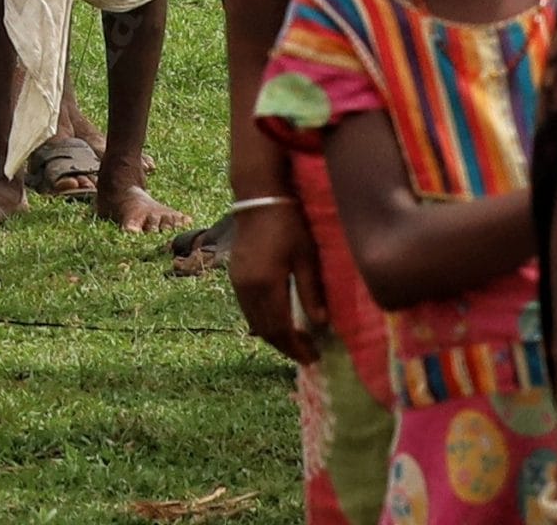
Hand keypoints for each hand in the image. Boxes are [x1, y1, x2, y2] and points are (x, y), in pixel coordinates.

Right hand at [228, 194, 325, 363]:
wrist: (259, 198)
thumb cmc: (289, 222)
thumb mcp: (306, 255)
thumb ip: (311, 290)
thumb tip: (321, 323)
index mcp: (266, 285)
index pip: (281, 328)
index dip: (297, 347)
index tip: (313, 359)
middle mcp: (247, 290)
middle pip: (266, 331)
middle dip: (286, 347)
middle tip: (307, 355)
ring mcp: (237, 284)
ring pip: (255, 323)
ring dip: (275, 337)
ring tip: (296, 342)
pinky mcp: (235, 277)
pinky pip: (249, 310)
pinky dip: (264, 322)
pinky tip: (279, 322)